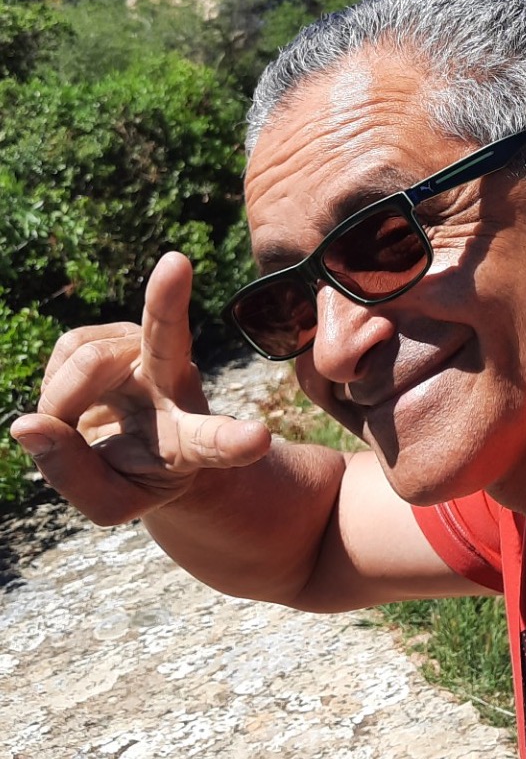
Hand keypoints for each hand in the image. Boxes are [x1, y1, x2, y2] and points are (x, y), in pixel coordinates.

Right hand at [10, 252, 271, 524]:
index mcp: (193, 441)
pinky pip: (69, 347)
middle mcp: (179, 385)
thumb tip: (26, 424)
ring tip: (77, 425)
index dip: (231, 442)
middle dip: (167, 302)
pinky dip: (56, 382)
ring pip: (86, 358)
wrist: (151, 444)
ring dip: (60, 398)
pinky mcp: (122, 334)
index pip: (214, 442)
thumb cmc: (140, 476)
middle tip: (176, 263)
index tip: (257, 439)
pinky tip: (78, 400)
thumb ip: (71, 474)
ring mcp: (152, 352)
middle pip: (170, 340)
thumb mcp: (111, 501)